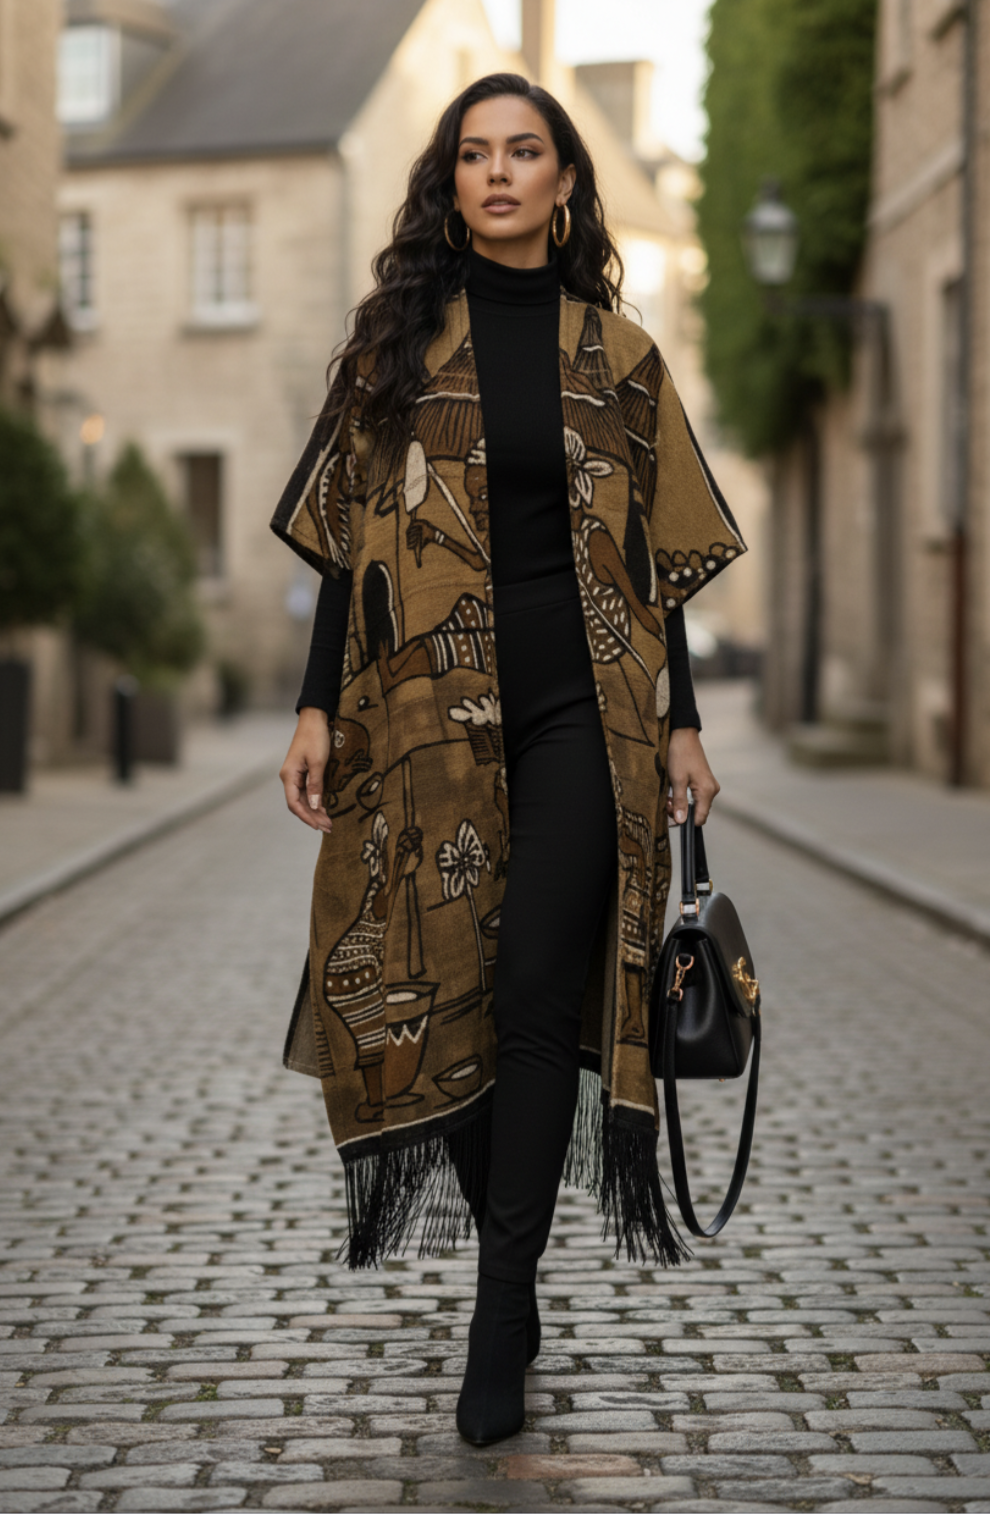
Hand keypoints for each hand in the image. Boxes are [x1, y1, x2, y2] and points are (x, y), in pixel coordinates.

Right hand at [280, 708, 332, 832]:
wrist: (315, 719)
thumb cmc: (315, 738)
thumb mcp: (318, 763)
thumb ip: (316, 785)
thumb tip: (315, 806)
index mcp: (289, 776)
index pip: (294, 804)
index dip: (306, 817)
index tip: (319, 826)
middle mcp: (289, 778)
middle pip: (299, 804)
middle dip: (313, 817)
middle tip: (328, 828)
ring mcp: (296, 775)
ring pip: (304, 799)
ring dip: (315, 811)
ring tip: (328, 822)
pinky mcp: (303, 772)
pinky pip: (308, 792)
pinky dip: (316, 802)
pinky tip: (325, 808)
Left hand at [666, 727, 719, 825]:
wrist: (683, 735)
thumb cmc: (680, 755)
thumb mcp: (677, 780)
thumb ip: (679, 802)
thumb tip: (681, 821)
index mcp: (707, 791)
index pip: (700, 818)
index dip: (686, 821)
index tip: (672, 815)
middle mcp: (712, 790)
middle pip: (697, 812)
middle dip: (680, 811)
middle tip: (667, 802)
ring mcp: (709, 785)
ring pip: (695, 804)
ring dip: (680, 803)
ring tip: (669, 794)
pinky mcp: (704, 781)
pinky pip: (695, 796)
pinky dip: (683, 796)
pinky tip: (674, 789)